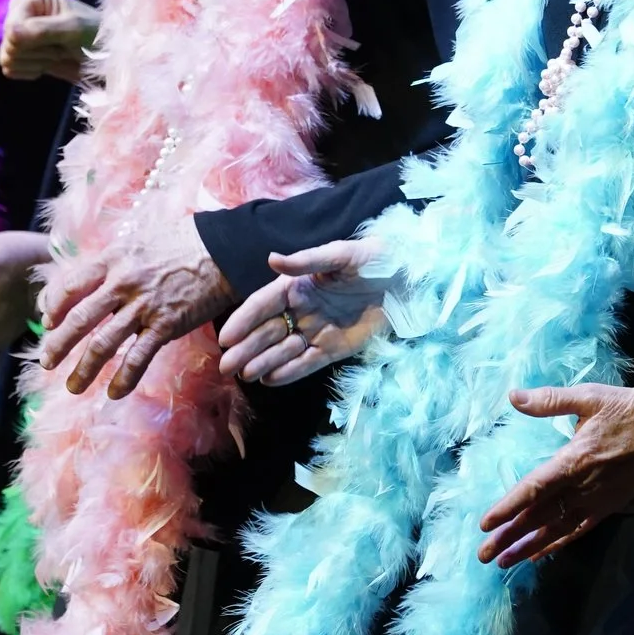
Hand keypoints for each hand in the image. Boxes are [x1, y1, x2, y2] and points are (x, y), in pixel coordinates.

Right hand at [0, 0, 100, 82]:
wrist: (102, 55)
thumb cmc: (94, 33)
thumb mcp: (73, 29)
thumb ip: (42, 30)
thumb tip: (10, 33)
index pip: (12, 26)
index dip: (32, 40)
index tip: (59, 37)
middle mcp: (18, 9)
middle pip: (9, 43)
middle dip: (38, 51)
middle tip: (61, 46)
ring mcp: (15, 31)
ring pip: (7, 58)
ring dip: (37, 61)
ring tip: (57, 52)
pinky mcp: (16, 52)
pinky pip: (10, 69)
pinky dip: (32, 70)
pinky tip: (48, 62)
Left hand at [37, 216, 234, 397]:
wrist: (222, 250)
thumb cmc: (180, 241)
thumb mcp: (138, 240)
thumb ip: (112, 260)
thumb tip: (88, 277)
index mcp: (112, 259)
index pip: (68, 286)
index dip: (52, 307)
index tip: (46, 322)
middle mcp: (122, 284)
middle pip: (79, 320)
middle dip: (58, 345)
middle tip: (47, 362)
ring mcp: (143, 307)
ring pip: (102, 344)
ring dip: (84, 370)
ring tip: (73, 387)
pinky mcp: (165, 326)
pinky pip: (138, 358)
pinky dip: (124, 379)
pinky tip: (114, 393)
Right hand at [217, 240, 392, 384]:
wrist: (407, 280)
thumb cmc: (373, 259)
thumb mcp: (341, 254)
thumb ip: (307, 260)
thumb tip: (271, 259)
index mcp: (297, 285)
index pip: (263, 304)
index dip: (243, 321)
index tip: (226, 337)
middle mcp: (301, 310)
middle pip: (267, 332)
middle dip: (246, 349)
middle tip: (226, 367)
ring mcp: (316, 331)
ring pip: (283, 350)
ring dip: (263, 362)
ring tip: (245, 375)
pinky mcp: (334, 349)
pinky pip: (307, 363)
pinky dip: (289, 373)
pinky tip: (270, 380)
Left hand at [475, 383, 633, 566]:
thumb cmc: (627, 409)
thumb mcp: (588, 396)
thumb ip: (549, 400)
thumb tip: (513, 396)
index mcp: (573, 461)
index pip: (533, 490)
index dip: (508, 508)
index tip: (485, 524)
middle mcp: (582, 488)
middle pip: (539, 517)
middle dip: (510, 537)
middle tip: (482, 555)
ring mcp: (596, 501)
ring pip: (556, 529)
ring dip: (528, 547)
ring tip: (504, 562)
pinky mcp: (607, 507)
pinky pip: (578, 531)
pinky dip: (557, 544)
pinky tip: (540, 553)